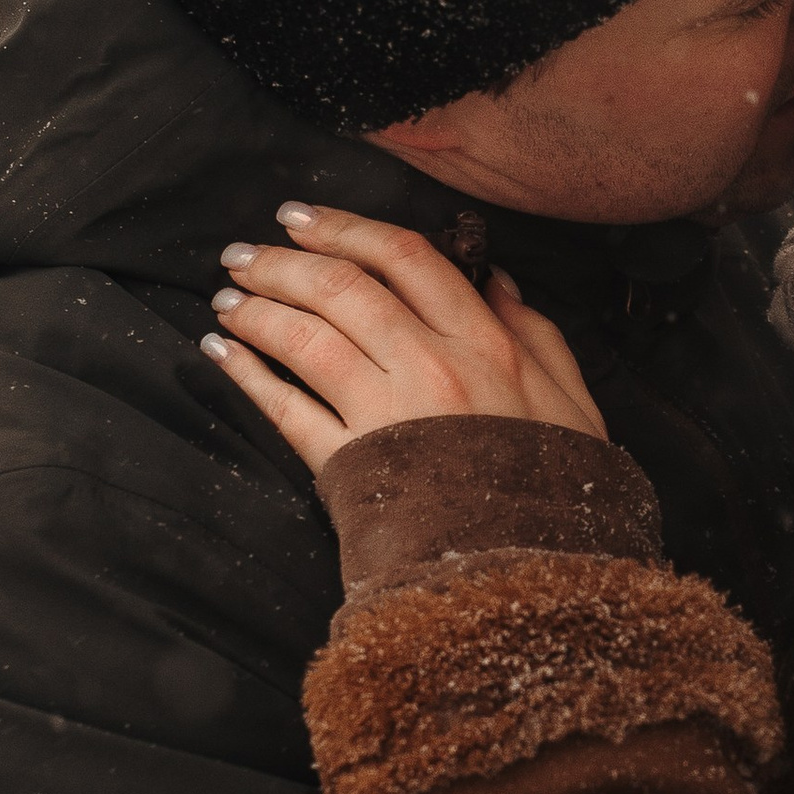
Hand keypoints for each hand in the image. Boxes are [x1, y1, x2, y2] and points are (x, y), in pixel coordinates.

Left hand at [203, 203, 607, 478]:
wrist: (534, 575)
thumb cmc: (559, 489)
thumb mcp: (571, 399)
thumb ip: (534, 331)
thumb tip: (495, 279)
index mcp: (485, 342)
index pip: (404, 258)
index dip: (344, 227)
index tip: (301, 218)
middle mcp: (430, 366)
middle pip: (341, 288)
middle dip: (282, 261)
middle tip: (242, 253)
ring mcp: (386, 414)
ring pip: (305, 338)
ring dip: (256, 310)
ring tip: (226, 299)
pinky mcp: (351, 465)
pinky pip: (285, 410)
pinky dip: (247, 376)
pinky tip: (222, 355)